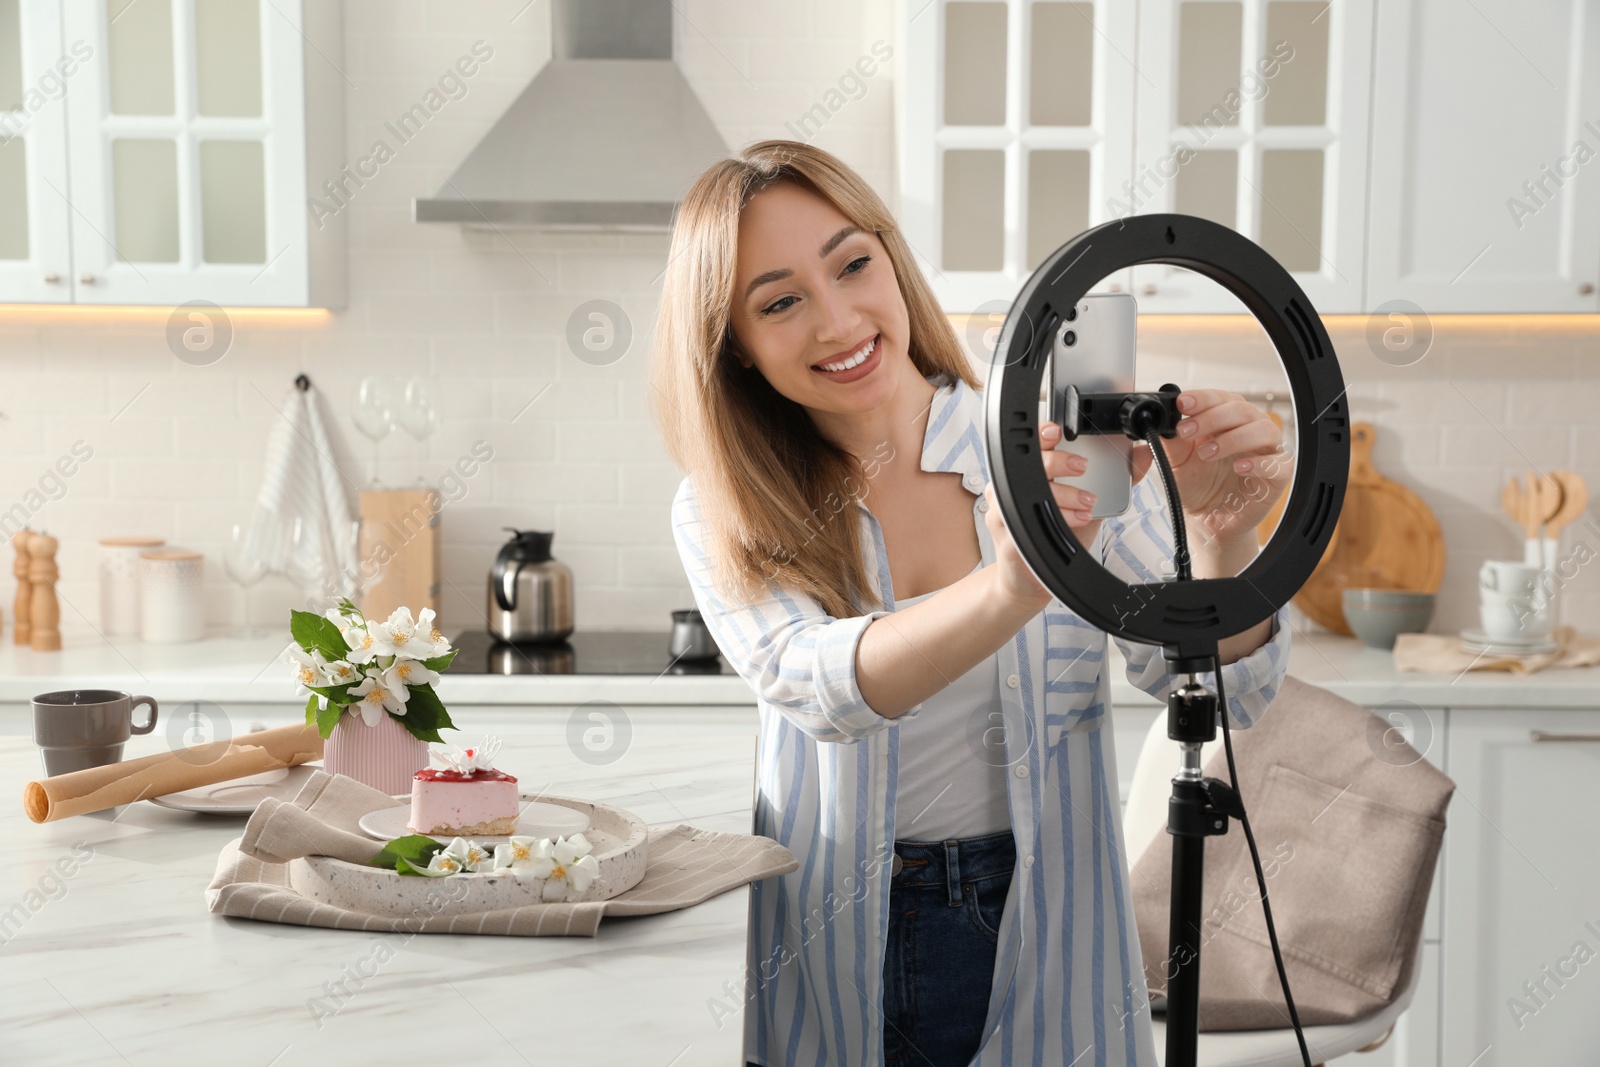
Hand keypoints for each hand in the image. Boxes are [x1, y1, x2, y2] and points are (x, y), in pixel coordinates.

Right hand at [983, 420, 1153, 607]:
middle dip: (1057, 461)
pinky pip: (1031, 524)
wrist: (1031, 579)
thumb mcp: (1086, 503)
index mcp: (1028, 475)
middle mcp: (1012, 491)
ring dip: (1063, 495)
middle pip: (1029, 465)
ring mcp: (1007, 515)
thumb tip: (1143, 455)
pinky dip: (1059, 520)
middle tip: (1082, 466)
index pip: (1031, 446)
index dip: (1042, 434)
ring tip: (1088, 501)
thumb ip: (1115, 480)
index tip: (1059, 431)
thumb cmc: (1055, 536)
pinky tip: (1076, 521)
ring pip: (1029, 493)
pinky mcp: (1011, 539)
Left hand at [1161, 389, 1291, 546]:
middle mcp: (1249, 430)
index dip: (1203, 398)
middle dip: (1212, 418)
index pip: (1221, 398)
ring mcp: (1266, 452)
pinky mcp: (1277, 477)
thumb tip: (1161, 419)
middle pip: (1242, 409)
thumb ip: (1171, 441)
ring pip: (1265, 429)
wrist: (1204, 519)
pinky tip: (1239, 467)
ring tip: (1207, 453)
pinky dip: (1260, 463)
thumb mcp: (1176, 461)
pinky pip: (1280, 464)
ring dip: (1233, 438)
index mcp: (1227, 421)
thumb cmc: (1196, 485)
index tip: (1183, 403)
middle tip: (1186, 431)